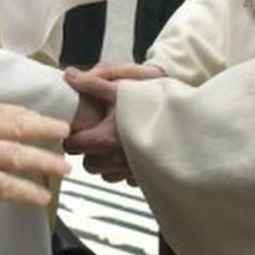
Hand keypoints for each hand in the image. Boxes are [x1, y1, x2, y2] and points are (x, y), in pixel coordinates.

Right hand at [0, 101, 70, 212]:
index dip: (22, 113)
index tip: (36, 116)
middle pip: (15, 125)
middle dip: (42, 128)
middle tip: (63, 132)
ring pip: (18, 155)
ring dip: (44, 161)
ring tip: (62, 168)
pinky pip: (7, 186)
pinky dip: (27, 192)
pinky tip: (41, 197)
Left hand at [62, 65, 162, 184]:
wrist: (186, 113)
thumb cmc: (154, 99)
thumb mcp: (122, 87)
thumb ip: (92, 83)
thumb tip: (68, 76)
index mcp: (107, 138)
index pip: (73, 146)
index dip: (72, 136)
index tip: (76, 129)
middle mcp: (118, 159)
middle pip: (89, 165)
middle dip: (88, 153)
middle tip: (95, 136)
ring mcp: (133, 170)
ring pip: (107, 175)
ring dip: (107, 163)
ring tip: (115, 144)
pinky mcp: (147, 176)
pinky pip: (127, 178)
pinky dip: (126, 168)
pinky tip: (131, 152)